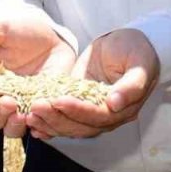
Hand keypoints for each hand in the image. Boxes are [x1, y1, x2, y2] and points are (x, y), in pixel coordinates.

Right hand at [0, 15, 76, 137]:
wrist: (52, 36)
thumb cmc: (21, 31)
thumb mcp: (1, 30)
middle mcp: (2, 98)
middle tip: (10, 104)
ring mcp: (23, 107)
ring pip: (12, 129)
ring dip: (16, 126)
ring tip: (27, 114)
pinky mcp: (43, 110)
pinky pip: (40, 126)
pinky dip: (41, 127)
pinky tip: (46, 119)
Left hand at [25, 29, 158, 139]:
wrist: (130, 44)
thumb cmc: (138, 50)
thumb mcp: (140, 62)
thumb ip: (132, 84)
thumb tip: (115, 103)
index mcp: (126, 108)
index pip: (99, 116)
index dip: (78, 111)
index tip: (59, 101)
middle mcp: (109, 116)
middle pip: (81, 126)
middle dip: (57, 118)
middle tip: (36, 107)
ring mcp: (93, 113)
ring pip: (71, 127)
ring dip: (49, 123)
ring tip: (30, 114)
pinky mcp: (81, 105)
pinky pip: (65, 120)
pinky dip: (49, 125)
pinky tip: (33, 125)